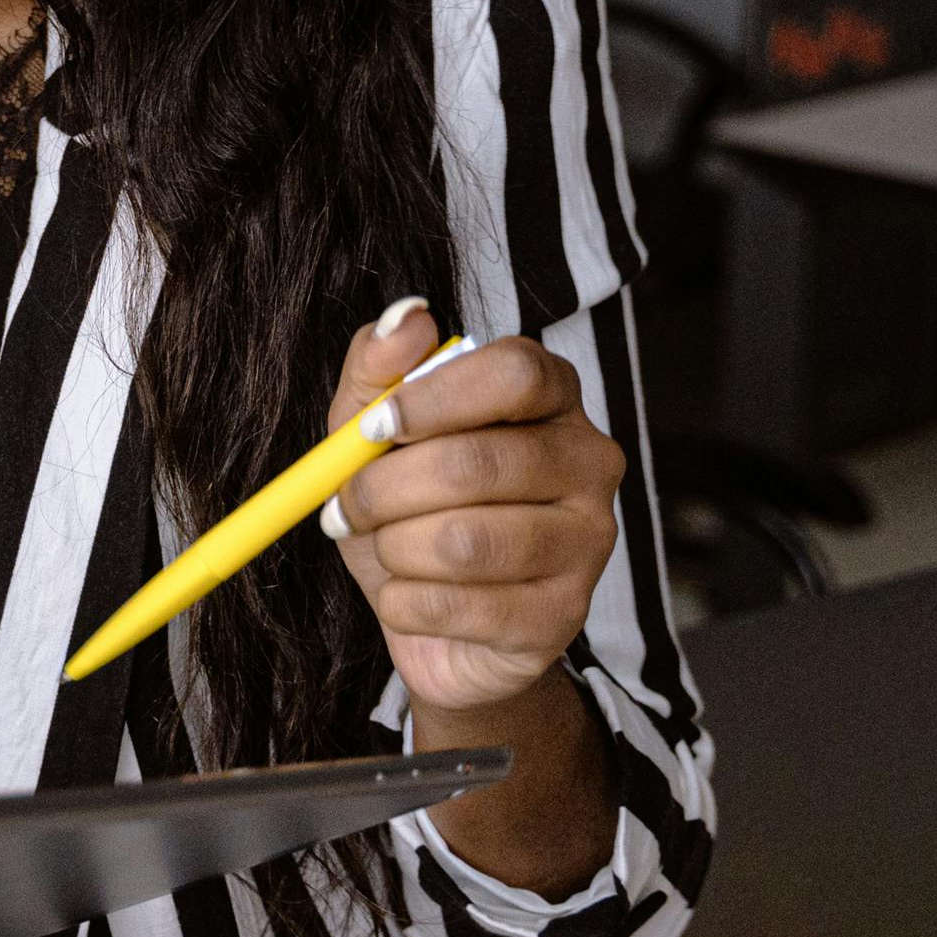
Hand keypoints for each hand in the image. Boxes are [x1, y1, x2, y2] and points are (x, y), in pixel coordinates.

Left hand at [322, 303, 624, 716]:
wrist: (437, 622)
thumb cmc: (412, 508)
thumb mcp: (377, 429)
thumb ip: (382, 365)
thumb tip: (409, 314)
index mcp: (552, 397)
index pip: (515, 373)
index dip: (433, 399)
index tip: (373, 428)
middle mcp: (589, 460)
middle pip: (478, 462)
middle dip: (384, 490)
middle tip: (347, 505)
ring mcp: (588, 541)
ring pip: (464, 540)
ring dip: (393, 549)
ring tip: (385, 549)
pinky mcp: (565, 614)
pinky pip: (464, 607)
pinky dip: (407, 604)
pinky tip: (408, 596)